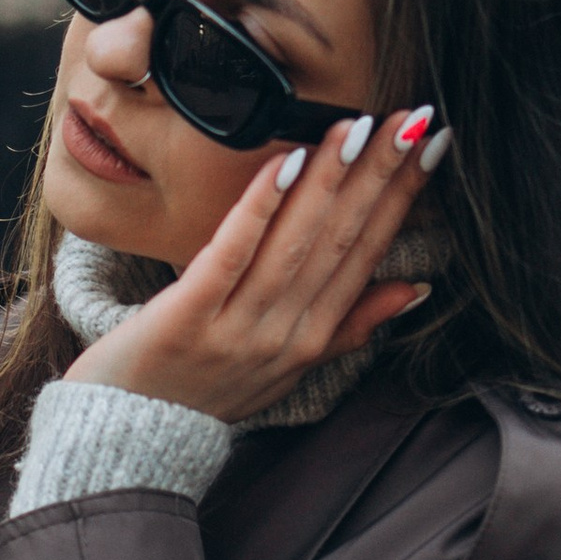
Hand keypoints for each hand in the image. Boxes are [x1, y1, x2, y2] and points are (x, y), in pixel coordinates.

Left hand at [66, 107, 443, 424]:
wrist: (129, 439)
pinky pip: (230, 255)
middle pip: (340, 242)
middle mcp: (283, 335)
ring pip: (294, 245)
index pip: (367, 254)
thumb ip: (351, 324)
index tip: (431, 144)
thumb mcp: (289, 368)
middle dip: (379, 177)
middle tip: (412, 120)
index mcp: (312, 340)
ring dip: (329, 182)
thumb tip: (416, 287)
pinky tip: (285, 163)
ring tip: (357, 130)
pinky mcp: (186, 318)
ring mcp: (235, 328)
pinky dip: (260, 209)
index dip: (403, 197)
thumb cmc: (207, 393)